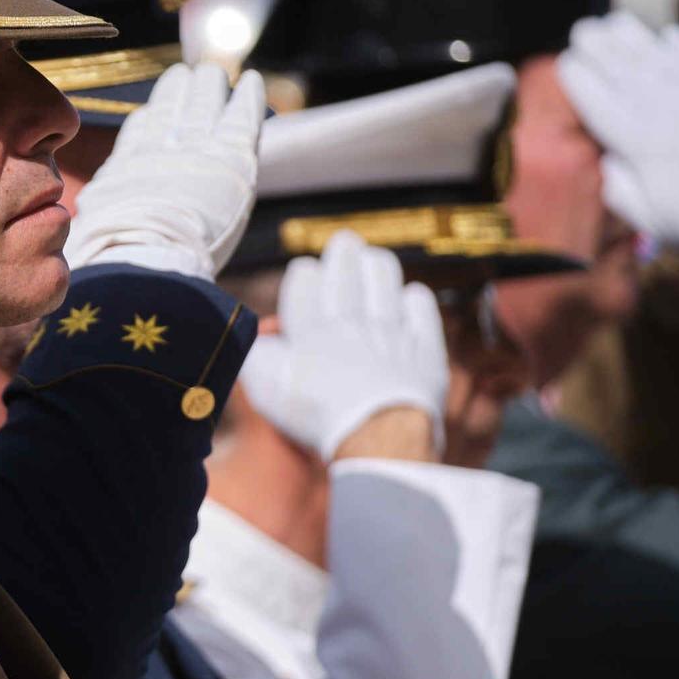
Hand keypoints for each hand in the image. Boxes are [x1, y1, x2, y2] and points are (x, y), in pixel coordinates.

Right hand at [64, 64, 264, 279]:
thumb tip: (88, 211)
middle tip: (186, 74)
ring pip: (204, 107)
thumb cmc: (115, 255)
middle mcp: (160, 152)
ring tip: (211, 72)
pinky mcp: (231, 156)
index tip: (152, 109)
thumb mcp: (92, 227)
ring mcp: (196, 150)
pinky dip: (247, 98)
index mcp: (127, 171)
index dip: (146, 120)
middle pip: (171, 112)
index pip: (139, 137)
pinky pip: (241, 118)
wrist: (143, 253)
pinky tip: (252, 82)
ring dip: (208, 86)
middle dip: (179, 92)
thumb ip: (99, 211)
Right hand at [237, 231, 448, 461]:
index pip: (305, 283)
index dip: (304, 273)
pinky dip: (415, 299)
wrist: (377, 436)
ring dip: (378, 265)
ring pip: (386, 281)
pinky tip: (410, 295)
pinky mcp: (424, 351)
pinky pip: (422, 311)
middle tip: (344, 241)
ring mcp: (392, 333)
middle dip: (343, 253)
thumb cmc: (316, 415)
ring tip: (374, 258)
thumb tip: (255, 338)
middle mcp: (351, 321)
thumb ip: (254, 355)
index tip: (305, 271)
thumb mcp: (265, 387)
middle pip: (347, 272)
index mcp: (310, 328)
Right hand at [557, 13, 678, 279]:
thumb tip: (605, 153)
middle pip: (622, 67)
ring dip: (633, 35)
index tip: (565, 62)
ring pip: (659, 54)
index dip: (577, 77)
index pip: (596, 98)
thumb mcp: (644, 220)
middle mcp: (668, 111)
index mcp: (638, 143)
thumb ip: (616, 184)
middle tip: (582, 30)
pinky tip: (667, 35)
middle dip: (597, 45)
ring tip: (614, 22)